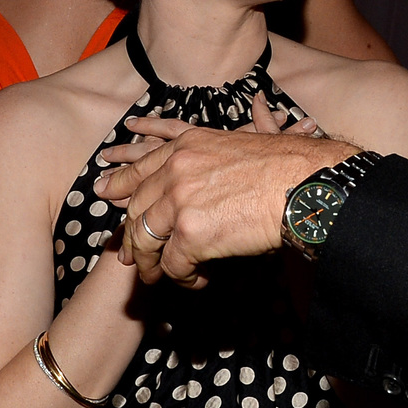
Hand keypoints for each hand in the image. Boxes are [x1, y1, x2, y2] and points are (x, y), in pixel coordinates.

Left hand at [96, 115, 355, 284]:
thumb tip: (234, 127)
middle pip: (136, 209)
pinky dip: (182, 278)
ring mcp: (180, 202)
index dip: (118, 185)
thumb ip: (210, 150)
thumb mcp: (238, 141)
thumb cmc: (284, 165)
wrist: (305, 184)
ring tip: (159, 277)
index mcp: (185, 146)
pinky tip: (197, 280)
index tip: (103, 194)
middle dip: (130, 237)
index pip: (139, 168)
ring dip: (151, 264)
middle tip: (131, 257)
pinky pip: (173, 264)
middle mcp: (175, 170)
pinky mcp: (191, 234)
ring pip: (146, 241)